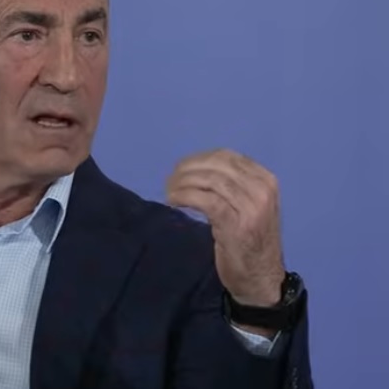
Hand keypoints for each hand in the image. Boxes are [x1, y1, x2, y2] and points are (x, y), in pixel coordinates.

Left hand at [166, 149, 285, 309]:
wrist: (262, 279)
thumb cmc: (251, 242)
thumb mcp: (250, 206)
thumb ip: (233, 186)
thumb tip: (196, 169)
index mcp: (266, 181)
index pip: (226, 156)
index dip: (198, 159)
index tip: (180, 168)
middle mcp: (262, 190)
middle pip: (216, 166)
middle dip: (187, 169)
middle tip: (170, 180)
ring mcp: (251, 207)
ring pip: (209, 180)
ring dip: (182, 183)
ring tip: (169, 192)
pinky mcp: (235, 223)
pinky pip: (204, 200)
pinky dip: (184, 196)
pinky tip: (173, 201)